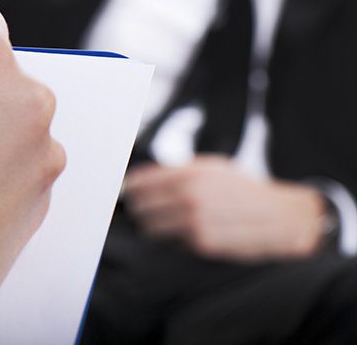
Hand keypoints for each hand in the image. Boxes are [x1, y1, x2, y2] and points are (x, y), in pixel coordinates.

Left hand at [124, 155, 326, 261]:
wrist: (282, 217)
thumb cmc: (244, 191)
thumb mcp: (211, 168)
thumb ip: (176, 172)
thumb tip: (140, 178)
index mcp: (189, 173)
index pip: (139, 183)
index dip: (131, 190)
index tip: (131, 195)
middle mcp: (190, 195)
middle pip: (139, 207)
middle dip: (139, 210)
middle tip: (144, 212)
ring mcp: (195, 221)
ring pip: (150, 229)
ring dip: (152, 227)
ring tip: (163, 224)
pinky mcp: (202, 244)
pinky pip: (171, 243)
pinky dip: (173, 240)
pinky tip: (185, 234)